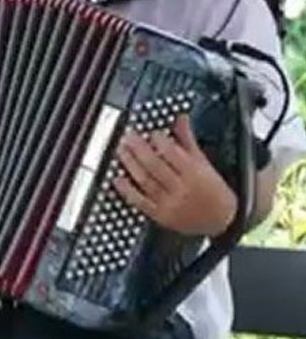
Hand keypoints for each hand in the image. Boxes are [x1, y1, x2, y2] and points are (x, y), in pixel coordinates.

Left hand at [114, 115, 237, 236]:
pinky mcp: (159, 215)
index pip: (173, 154)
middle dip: (139, 148)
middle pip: (155, 165)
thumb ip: (187, 140)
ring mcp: (168, 202)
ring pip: (145, 180)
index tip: (151, 132)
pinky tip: (118, 178)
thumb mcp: (203, 163)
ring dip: (130, 164)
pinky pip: (139, 201)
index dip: (160, 141)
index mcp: (194, 173)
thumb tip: (180, 118)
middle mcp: (180, 188)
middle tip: (128, 136)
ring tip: (121, 150)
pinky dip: (126, 190)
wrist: (222, 220)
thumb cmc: (212, 189)